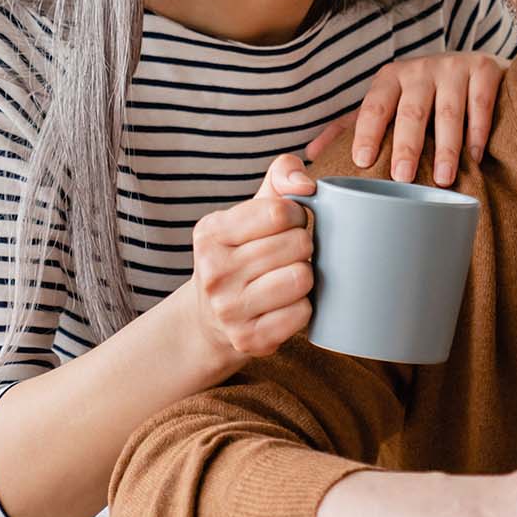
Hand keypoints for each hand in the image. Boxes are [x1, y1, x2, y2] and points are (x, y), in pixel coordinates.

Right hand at [182, 155, 316, 368]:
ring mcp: (228, 309)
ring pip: (302, 278)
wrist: (211, 318)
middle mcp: (213, 271)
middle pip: (297, 245)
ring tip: (287, 278)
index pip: (280, 211)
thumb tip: (305, 183)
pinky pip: (302, 314)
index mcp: (210, 232)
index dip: (297, 215)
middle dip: (303, 247)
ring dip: (305, 277)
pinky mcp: (249, 340)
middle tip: (288, 256)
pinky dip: (303, 308)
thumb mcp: (250, 211)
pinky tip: (285, 305)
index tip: (288, 225)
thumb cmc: (242, 254)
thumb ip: (281, 177)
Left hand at [304, 53, 507, 186]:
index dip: (366, 132)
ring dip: (446, 147)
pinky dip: (477, 132)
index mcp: (391, 78)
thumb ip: (352, 127)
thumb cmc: (424, 95)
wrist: (476, 68)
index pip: (374, 106)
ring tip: (442, 178)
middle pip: (412, 111)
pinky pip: (480, 104)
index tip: (361, 161)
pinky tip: (474, 157)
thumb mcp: (387, 104)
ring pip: (448, 112)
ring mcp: (454, 68)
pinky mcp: (485, 70)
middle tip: (402, 177)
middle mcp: (420, 69)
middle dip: (407, 145)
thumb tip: (311, 155)